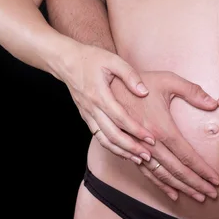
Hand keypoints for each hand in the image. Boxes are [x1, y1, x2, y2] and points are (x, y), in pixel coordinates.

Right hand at [60, 44, 155, 163]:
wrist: (66, 62)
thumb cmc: (91, 58)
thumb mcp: (113, 60)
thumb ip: (129, 74)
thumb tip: (144, 91)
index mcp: (100, 95)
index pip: (121, 118)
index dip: (136, 130)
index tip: (151, 138)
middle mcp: (92, 108)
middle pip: (112, 134)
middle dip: (131, 147)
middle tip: (148, 156)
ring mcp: (88, 114)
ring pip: (104, 139)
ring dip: (121, 151)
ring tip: (138, 159)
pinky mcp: (86, 117)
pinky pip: (99, 136)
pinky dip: (111, 147)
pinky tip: (124, 152)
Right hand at [110, 71, 218, 201]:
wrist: (106, 85)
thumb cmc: (140, 81)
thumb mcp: (168, 80)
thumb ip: (192, 91)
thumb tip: (214, 104)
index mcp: (161, 128)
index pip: (186, 156)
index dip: (202, 170)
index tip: (216, 180)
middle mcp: (149, 143)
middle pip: (177, 170)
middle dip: (196, 185)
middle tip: (212, 195)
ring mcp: (138, 149)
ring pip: (162, 175)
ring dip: (181, 188)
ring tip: (198, 197)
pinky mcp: (130, 150)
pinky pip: (146, 173)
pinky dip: (160, 185)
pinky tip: (172, 193)